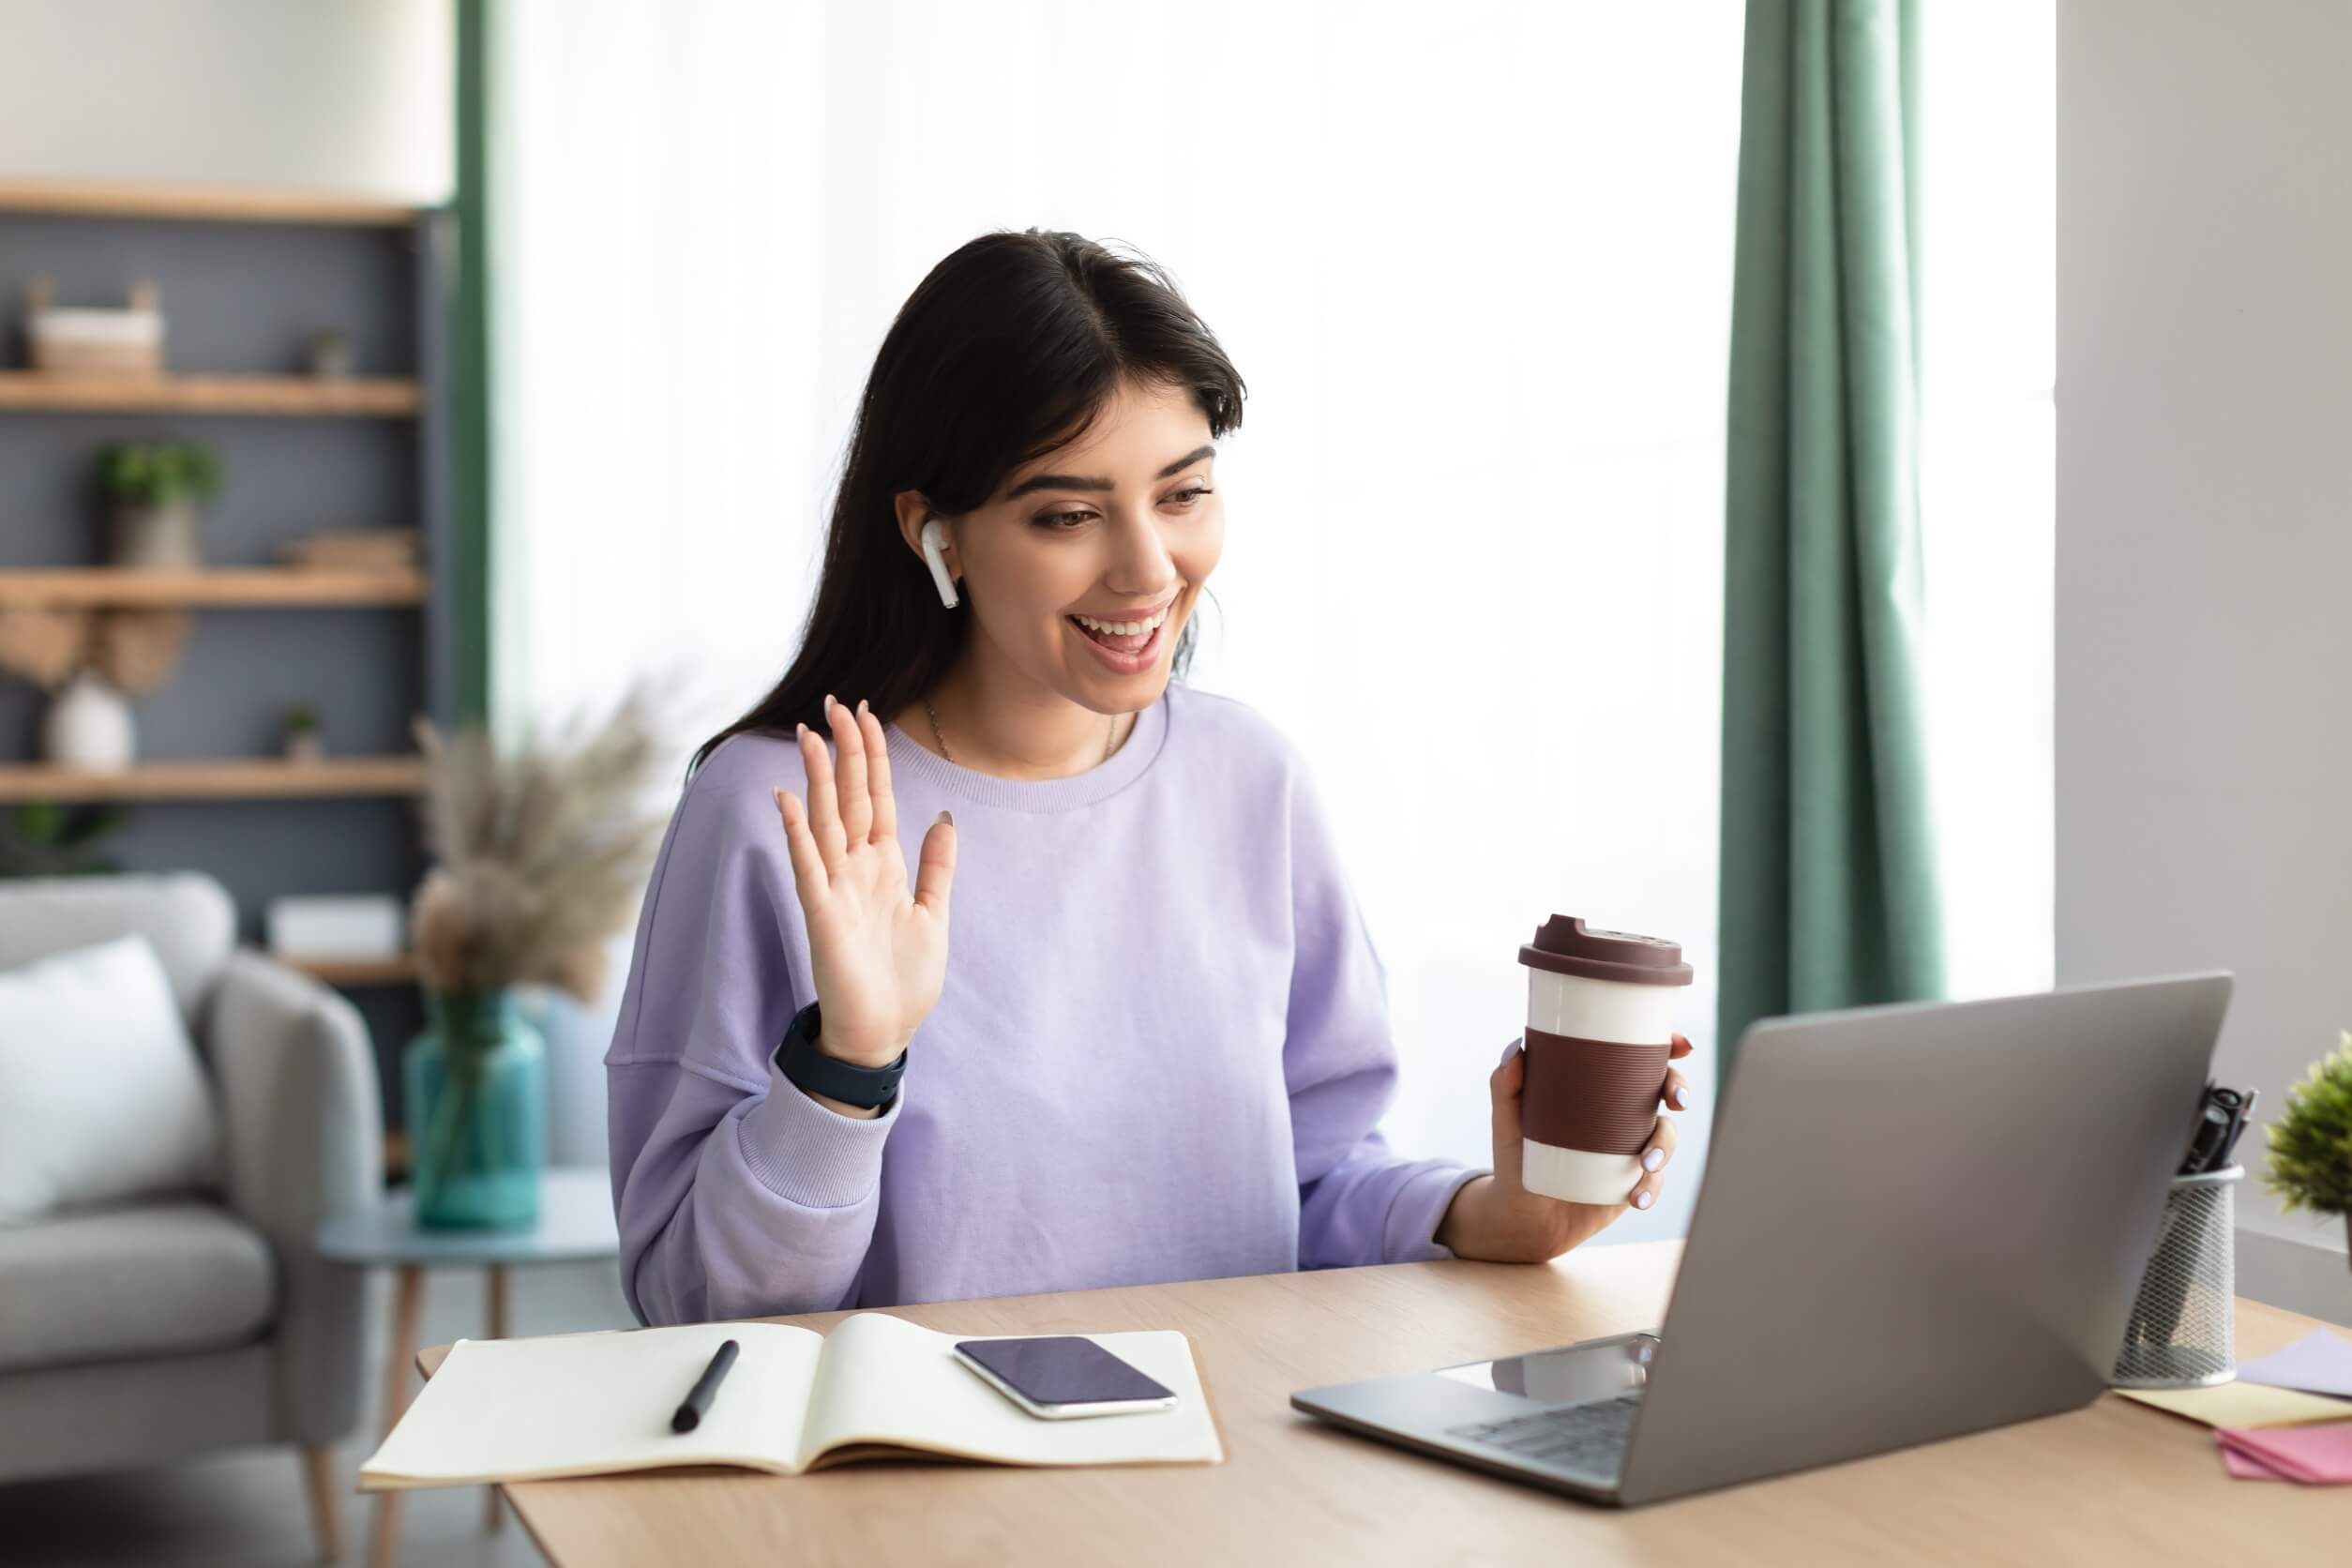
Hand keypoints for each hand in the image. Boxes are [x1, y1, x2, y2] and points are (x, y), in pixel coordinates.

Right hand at [771, 694, 957, 1068]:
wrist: (882, 1033)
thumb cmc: (903, 980)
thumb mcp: (934, 914)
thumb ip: (936, 866)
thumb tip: (945, 817)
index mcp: (883, 866)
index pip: (875, 798)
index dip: (872, 756)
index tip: (866, 713)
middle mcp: (855, 869)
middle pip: (849, 798)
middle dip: (845, 751)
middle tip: (836, 703)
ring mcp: (836, 889)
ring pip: (825, 821)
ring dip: (818, 778)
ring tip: (810, 733)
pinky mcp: (822, 915)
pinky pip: (808, 867)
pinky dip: (798, 833)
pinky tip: (788, 798)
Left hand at [1435, 1033, 1694, 1262]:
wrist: (1523, 1216)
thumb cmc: (1515, 1158)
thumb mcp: (1507, 1122)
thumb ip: (1504, 1086)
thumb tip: (1516, 1049)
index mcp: (1597, 1086)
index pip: (1637, 1057)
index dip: (1667, 1045)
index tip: (1681, 1044)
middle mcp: (1619, 1112)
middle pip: (1663, 1089)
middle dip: (1678, 1088)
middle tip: (1674, 1101)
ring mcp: (1630, 1146)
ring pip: (1665, 1135)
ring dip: (1665, 1146)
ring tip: (1644, 1164)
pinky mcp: (1632, 1180)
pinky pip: (1655, 1179)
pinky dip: (1652, 1187)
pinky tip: (1637, 1196)